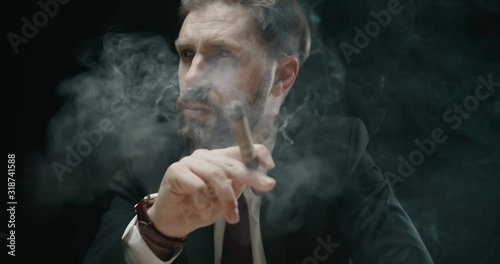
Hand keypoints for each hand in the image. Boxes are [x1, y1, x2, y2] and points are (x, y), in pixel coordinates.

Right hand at [148, 144, 275, 237]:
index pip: (240, 149)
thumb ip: (236, 186)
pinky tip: (203, 210)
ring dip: (227, 197)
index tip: (270, 165)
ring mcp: (189, 162)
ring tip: (231, 216)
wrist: (172, 222)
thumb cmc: (199, 208)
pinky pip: (197, 185)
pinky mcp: (175, 171)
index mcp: (218, 159)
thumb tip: (253, 178)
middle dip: (251, 175)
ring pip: (216, 174)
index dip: (257, 153)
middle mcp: (205, 156)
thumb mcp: (224, 200)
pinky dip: (205, 201)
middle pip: (231, 162)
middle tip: (267, 186)